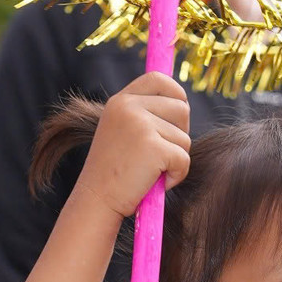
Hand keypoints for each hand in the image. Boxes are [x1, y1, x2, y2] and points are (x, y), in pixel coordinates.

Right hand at [78, 74, 190, 222]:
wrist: (96, 201)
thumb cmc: (114, 172)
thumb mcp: (122, 132)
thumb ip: (143, 114)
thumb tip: (181, 102)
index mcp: (120, 101)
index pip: (159, 79)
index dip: (176, 93)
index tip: (177, 115)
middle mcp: (128, 107)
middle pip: (181, 108)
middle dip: (180, 134)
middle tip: (160, 154)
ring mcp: (140, 126)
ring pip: (185, 137)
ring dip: (176, 158)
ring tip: (151, 171)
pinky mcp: (153, 147)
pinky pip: (184, 159)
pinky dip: (176, 175)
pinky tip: (154, 183)